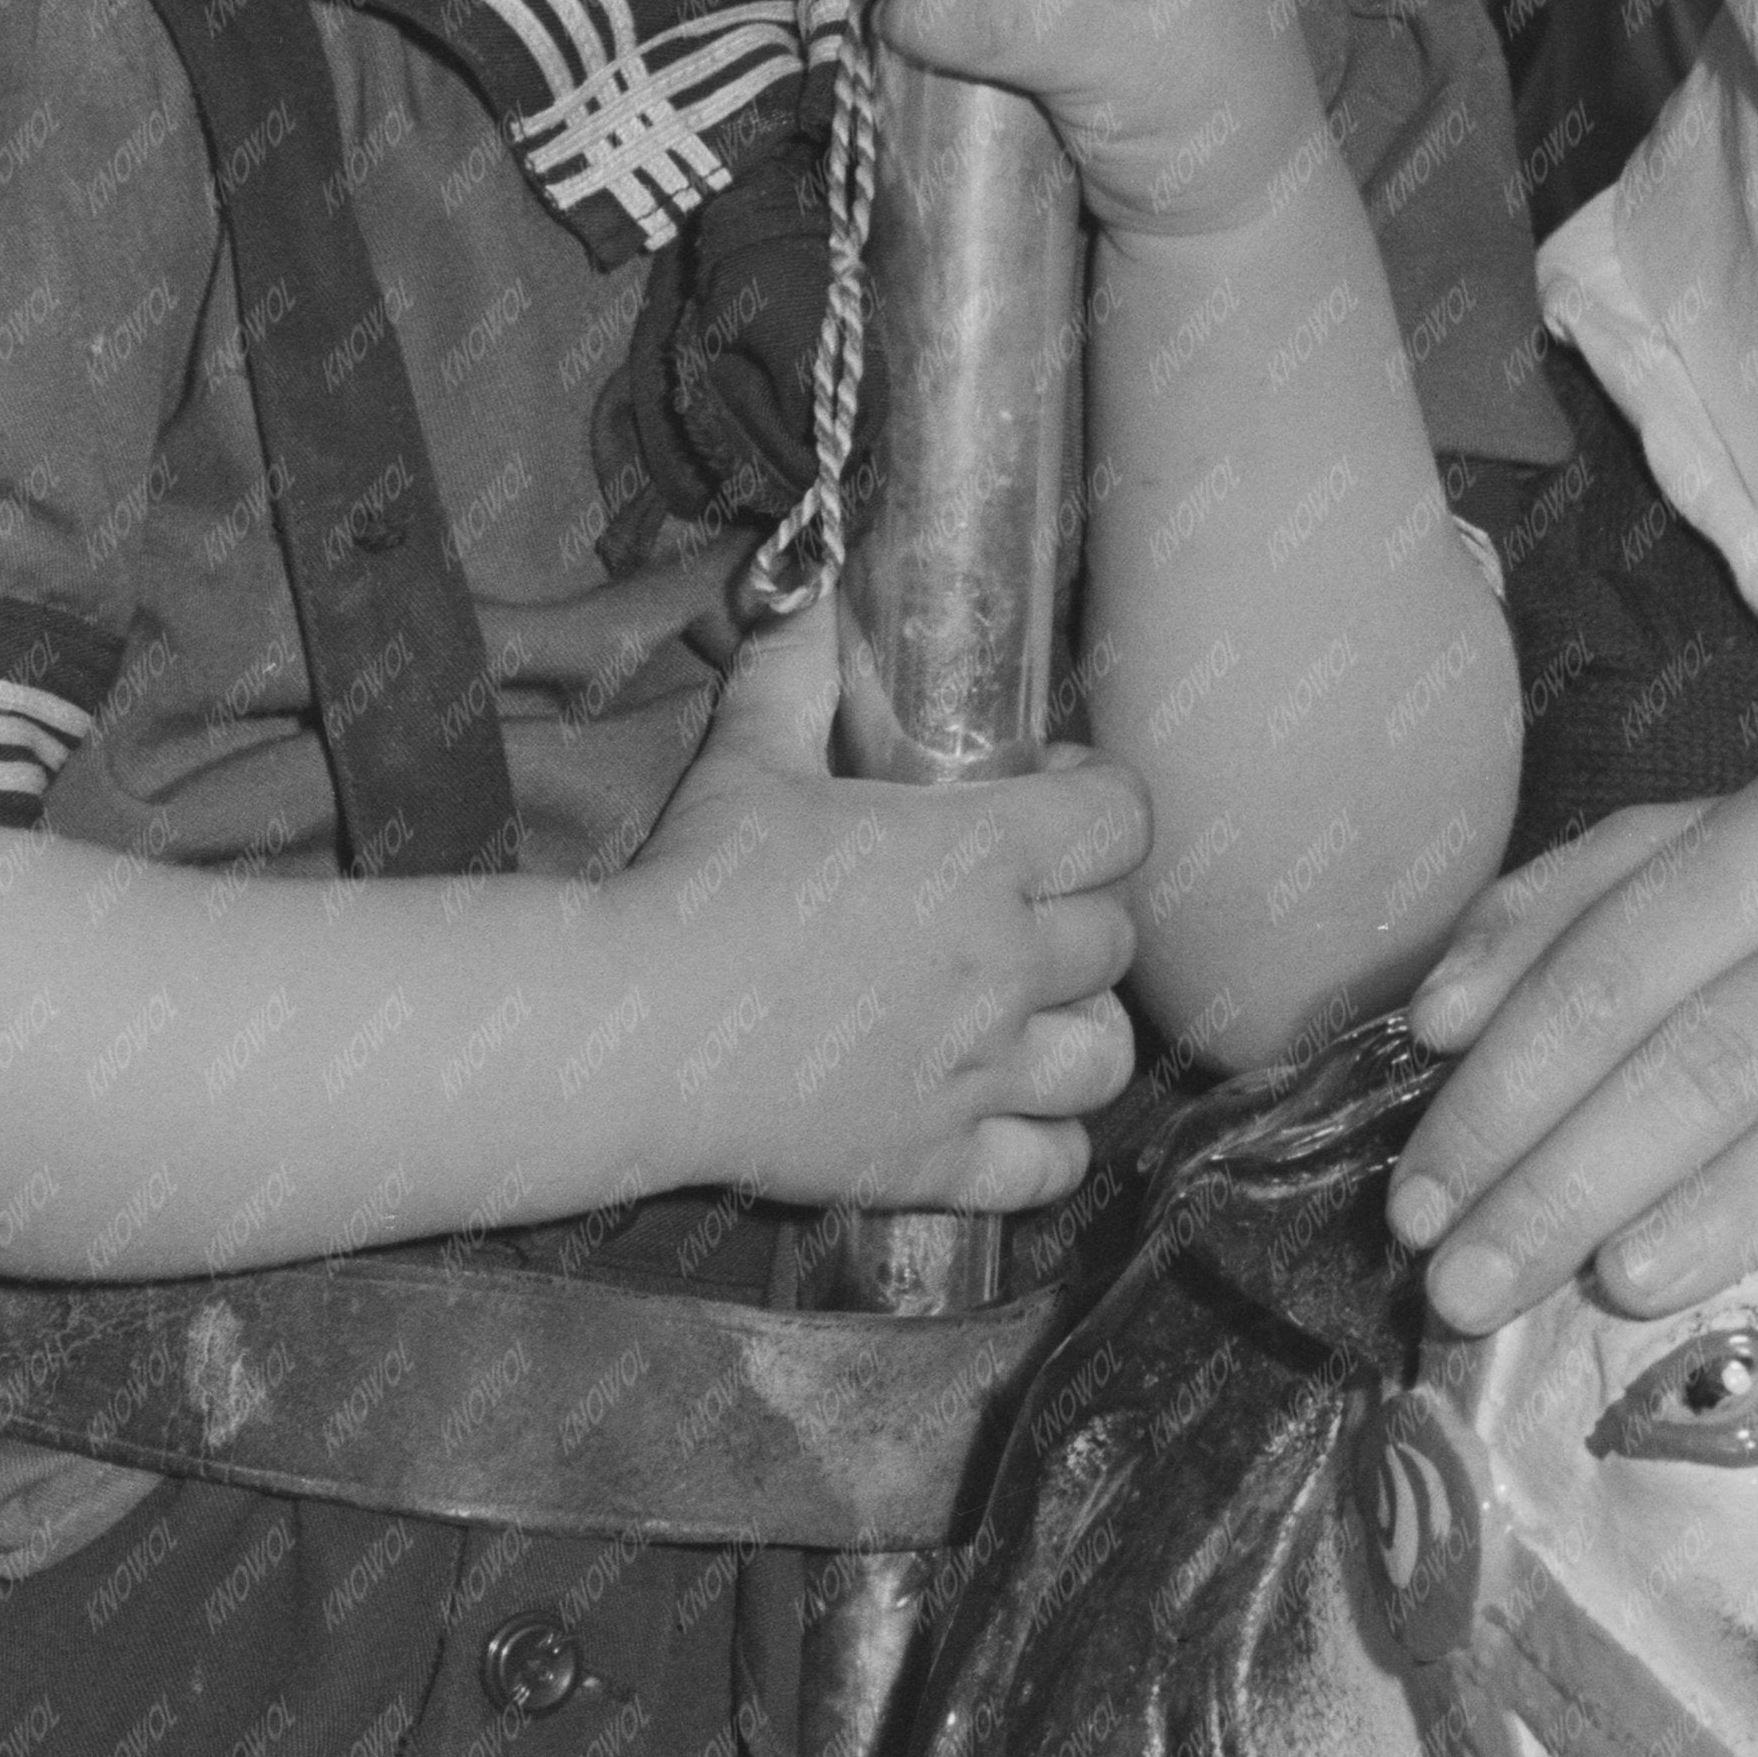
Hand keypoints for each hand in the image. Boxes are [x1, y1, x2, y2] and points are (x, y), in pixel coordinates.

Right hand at [617, 589, 1147, 1209]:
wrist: (632, 1033)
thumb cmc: (696, 888)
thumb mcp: (750, 757)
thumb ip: (796, 670)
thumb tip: (810, 593)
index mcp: (979, 856)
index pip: (1124, 819)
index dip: (1103, 799)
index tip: (1055, 795)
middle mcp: (1003, 965)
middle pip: (1117, 937)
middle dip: (1081, 914)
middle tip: (1022, 908)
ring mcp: (978, 1070)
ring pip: (1106, 1054)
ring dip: (1079, 1028)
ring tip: (1030, 1013)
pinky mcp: (939, 1157)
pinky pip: (1052, 1163)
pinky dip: (1046, 1142)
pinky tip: (1006, 1109)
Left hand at [1387, 768, 1757, 1324]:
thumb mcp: (1749, 872)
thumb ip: (1585, 912)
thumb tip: (1438, 1014)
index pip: (1622, 957)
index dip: (1509, 1082)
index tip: (1419, 1198)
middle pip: (1720, 1040)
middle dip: (1574, 1171)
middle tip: (1469, 1287)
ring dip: (1736, 1193)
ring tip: (1622, 1284)